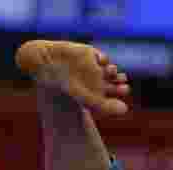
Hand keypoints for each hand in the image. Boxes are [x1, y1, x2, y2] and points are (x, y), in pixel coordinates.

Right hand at [15, 40, 130, 116]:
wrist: (47, 64)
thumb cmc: (64, 86)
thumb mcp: (86, 99)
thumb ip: (106, 107)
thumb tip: (125, 110)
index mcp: (95, 94)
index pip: (113, 95)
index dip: (121, 91)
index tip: (124, 89)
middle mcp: (95, 82)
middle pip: (115, 84)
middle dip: (121, 84)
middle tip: (123, 84)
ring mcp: (92, 68)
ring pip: (110, 70)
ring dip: (114, 71)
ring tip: (111, 72)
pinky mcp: (88, 55)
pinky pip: (102, 58)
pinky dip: (104, 59)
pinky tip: (101, 62)